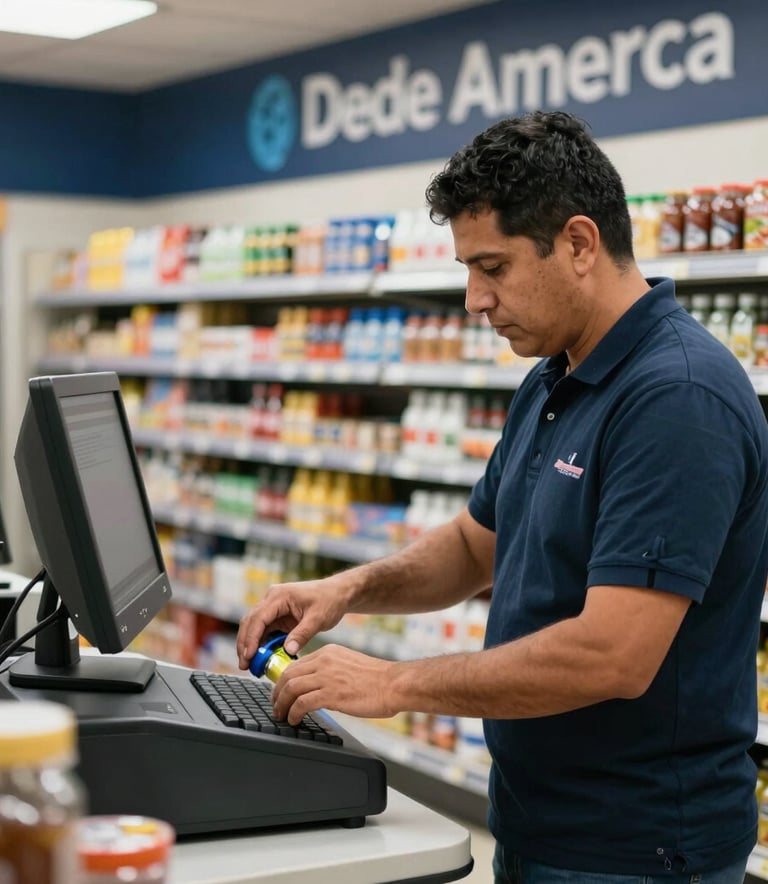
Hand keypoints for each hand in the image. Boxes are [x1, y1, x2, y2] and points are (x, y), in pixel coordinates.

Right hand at [236, 576, 348, 669]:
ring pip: (254, 627)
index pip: (258, 618)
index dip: (251, 638)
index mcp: (279, 596)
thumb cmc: (329, 600)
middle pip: (251, 622)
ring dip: (251, 645)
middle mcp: (272, 599)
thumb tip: (288, 651)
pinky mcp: (277, 616)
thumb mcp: (318, 618)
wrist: (337, 593)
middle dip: (245, 644)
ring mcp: (273, 607)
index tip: (248, 656)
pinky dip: (262, 644)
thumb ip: (302, 634)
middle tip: (244, 665)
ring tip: (250, 666)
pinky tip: (262, 659)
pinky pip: (265, 631)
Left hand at [271, 644, 397, 725]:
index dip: (284, 680)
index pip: (296, 664)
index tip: (281, 692)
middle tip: (275, 705)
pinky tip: (294, 720)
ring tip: (282, 715)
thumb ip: (330, 670)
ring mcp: (326, 677)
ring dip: (282, 704)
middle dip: (277, 692)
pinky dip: (293, 713)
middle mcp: (324, 661)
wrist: (394, 684)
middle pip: (288, 675)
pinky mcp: (331, 694)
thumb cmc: (377, 679)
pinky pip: (302, 703)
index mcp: (328, 652)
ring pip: (291, 689)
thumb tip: (316, 686)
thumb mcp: (349, 664)